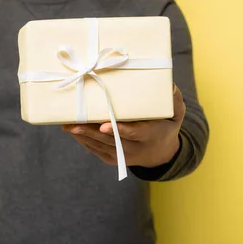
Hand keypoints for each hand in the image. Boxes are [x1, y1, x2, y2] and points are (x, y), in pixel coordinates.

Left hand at [62, 83, 185, 167]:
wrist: (161, 153)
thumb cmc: (165, 125)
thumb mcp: (175, 114)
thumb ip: (174, 100)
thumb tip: (169, 84)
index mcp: (150, 135)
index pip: (133, 133)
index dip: (119, 129)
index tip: (104, 125)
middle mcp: (135, 149)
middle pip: (110, 140)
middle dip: (91, 131)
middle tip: (73, 122)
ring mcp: (123, 156)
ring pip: (100, 145)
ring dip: (83, 135)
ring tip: (67, 125)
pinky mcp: (113, 160)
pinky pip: (96, 151)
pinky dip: (84, 141)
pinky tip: (73, 131)